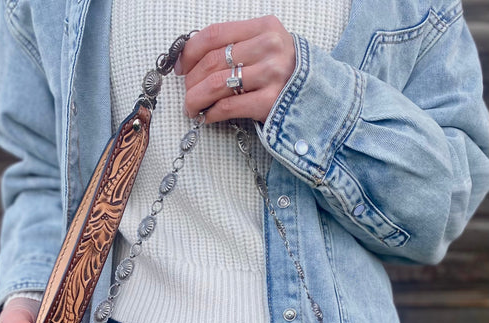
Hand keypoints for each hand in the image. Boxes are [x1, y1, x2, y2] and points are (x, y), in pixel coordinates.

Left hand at [176, 16, 295, 123]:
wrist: (321, 97)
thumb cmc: (287, 73)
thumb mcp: (268, 46)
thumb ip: (238, 45)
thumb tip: (192, 58)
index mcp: (265, 27)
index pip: (215, 33)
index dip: (190, 51)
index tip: (180, 67)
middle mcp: (269, 48)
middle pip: (213, 61)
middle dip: (191, 80)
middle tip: (186, 92)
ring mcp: (271, 76)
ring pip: (217, 84)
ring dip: (196, 98)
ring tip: (191, 107)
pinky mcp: (270, 102)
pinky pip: (229, 106)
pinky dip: (212, 113)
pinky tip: (207, 116)